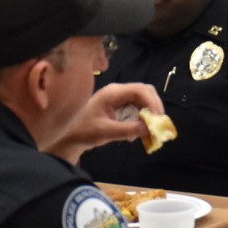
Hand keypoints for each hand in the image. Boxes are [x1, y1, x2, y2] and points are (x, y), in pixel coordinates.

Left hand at [45, 82, 161, 163]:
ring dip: (148, 114)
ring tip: (149, 130)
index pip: (140, 90)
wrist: (69, 137)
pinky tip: (139, 131)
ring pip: (143, 101)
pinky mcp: (119, 106)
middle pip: (145, 93)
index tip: (158, 118)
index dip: (152, 103)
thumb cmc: (83, 131)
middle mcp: (118, 92)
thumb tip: (150, 128)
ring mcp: (119, 98)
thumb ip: (128, 129)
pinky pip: (137, 108)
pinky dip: (142, 119)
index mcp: (113, 93)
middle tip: (158, 123)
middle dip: (154, 107)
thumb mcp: (106, 132)